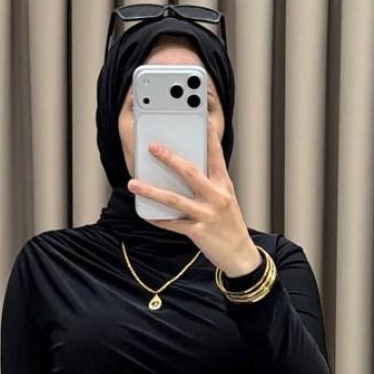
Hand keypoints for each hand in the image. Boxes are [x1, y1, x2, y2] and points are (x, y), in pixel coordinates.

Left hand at [127, 118, 261, 277]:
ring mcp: (207, 214)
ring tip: (133, 183)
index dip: (209, 136)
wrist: (240, 255)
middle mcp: (216, 197)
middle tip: (152, 147)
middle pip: (190, 172)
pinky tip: (146, 214)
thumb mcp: (225, 200)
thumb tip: (184, 171)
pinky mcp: (198, 232)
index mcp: (224, 185)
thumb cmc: (229, 225)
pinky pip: (173, 223)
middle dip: (169, 158)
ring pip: (174, 199)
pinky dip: (158, 219)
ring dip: (151, 191)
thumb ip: (209, 184)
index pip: (216, 155)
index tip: (201, 119)